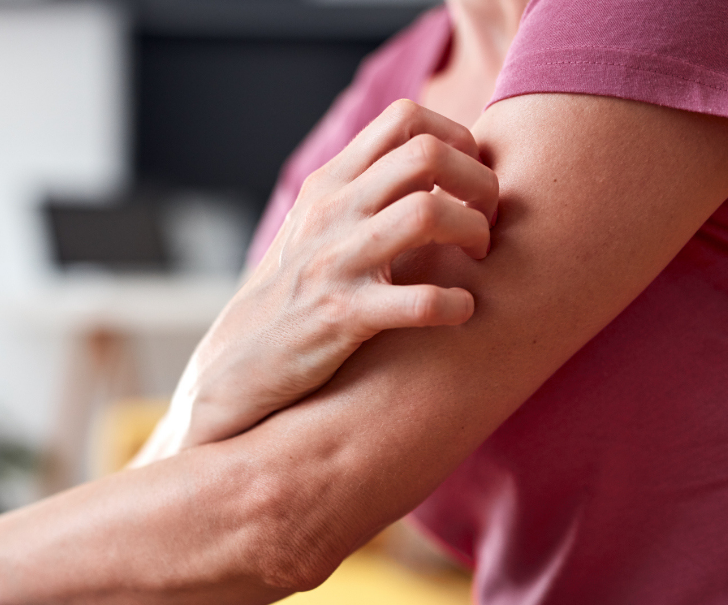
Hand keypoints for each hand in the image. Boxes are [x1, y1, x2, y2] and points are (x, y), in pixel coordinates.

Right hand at [134, 99, 496, 464]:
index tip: (471, 180)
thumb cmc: (293, 295)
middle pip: (425, 153)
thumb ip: (362, 190)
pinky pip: (420, 301)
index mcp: (330, 185)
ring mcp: (336, 262)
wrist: (238, 362)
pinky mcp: (343, 317)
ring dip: (473, 231)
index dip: (457, 138)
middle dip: (479, 181)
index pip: (404, 118)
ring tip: (479, 259)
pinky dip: (457, 303)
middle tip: (488, 218)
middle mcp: (332, 212)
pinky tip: (462, 310)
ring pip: (427, 212)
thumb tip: (431, 162)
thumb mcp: (316, 227)